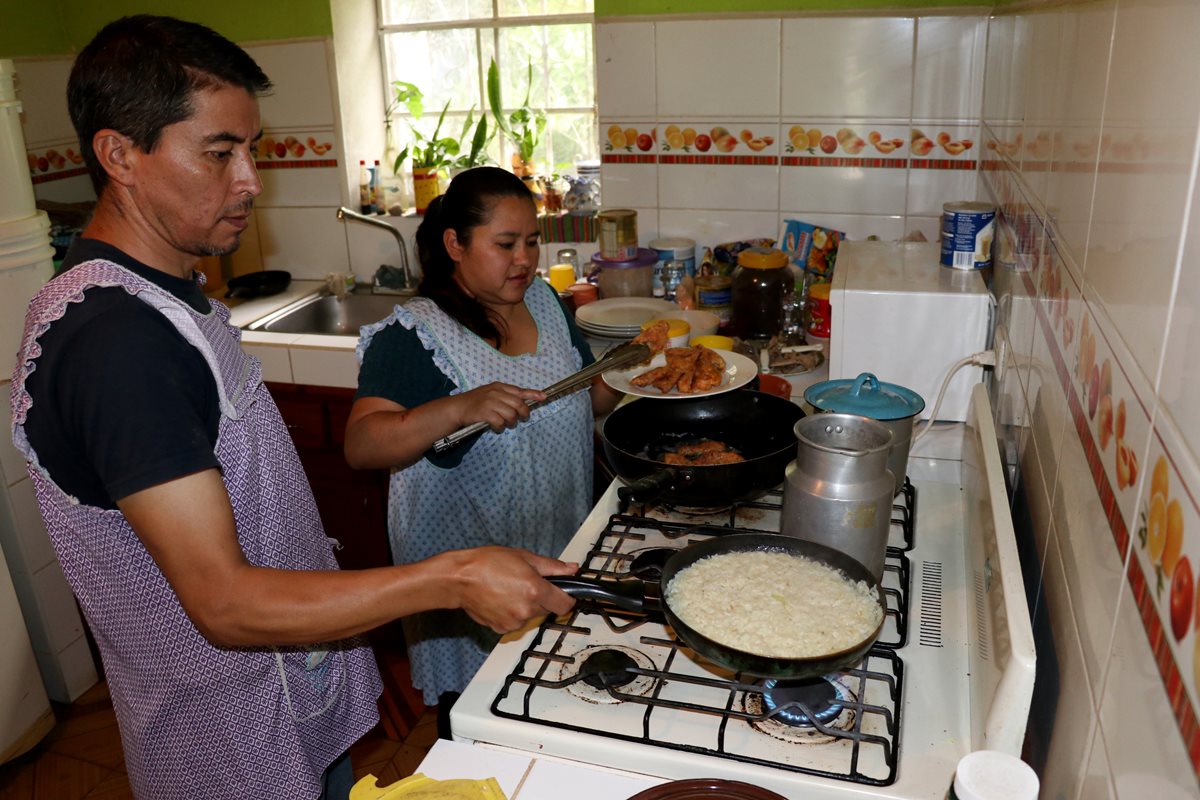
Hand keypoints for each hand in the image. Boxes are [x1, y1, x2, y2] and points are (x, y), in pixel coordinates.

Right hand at [439, 546, 575, 632]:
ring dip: (526, 606)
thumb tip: (572, 569)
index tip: (563, 593)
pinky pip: (516, 622)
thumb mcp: (523, 557)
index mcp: (535, 590)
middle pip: (548, 610)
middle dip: (542, 598)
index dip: (567, 597)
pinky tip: (501, 599)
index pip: (565, 605)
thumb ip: (552, 566)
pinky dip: (512, 613)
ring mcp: (514, 622)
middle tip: (527, 583)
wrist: (459, 579)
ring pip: (531, 616)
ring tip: (510, 589)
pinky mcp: (502, 629)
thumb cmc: (486, 563)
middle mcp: (526, 609)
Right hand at [456, 382, 544, 432]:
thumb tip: (522, 402)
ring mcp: (490, 402)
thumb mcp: (490, 393)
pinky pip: (500, 423)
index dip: (533, 394)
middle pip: (519, 404)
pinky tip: (495, 427)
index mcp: (499, 387)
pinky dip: (500, 427)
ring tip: (504, 423)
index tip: (543, 397)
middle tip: (520, 419)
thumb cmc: (475, 402)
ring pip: (511, 415)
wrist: (456, 408)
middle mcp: (496, 393)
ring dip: (510, 422)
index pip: (520, 390)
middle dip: (523, 414)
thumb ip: (505, 396)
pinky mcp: (485, 413)